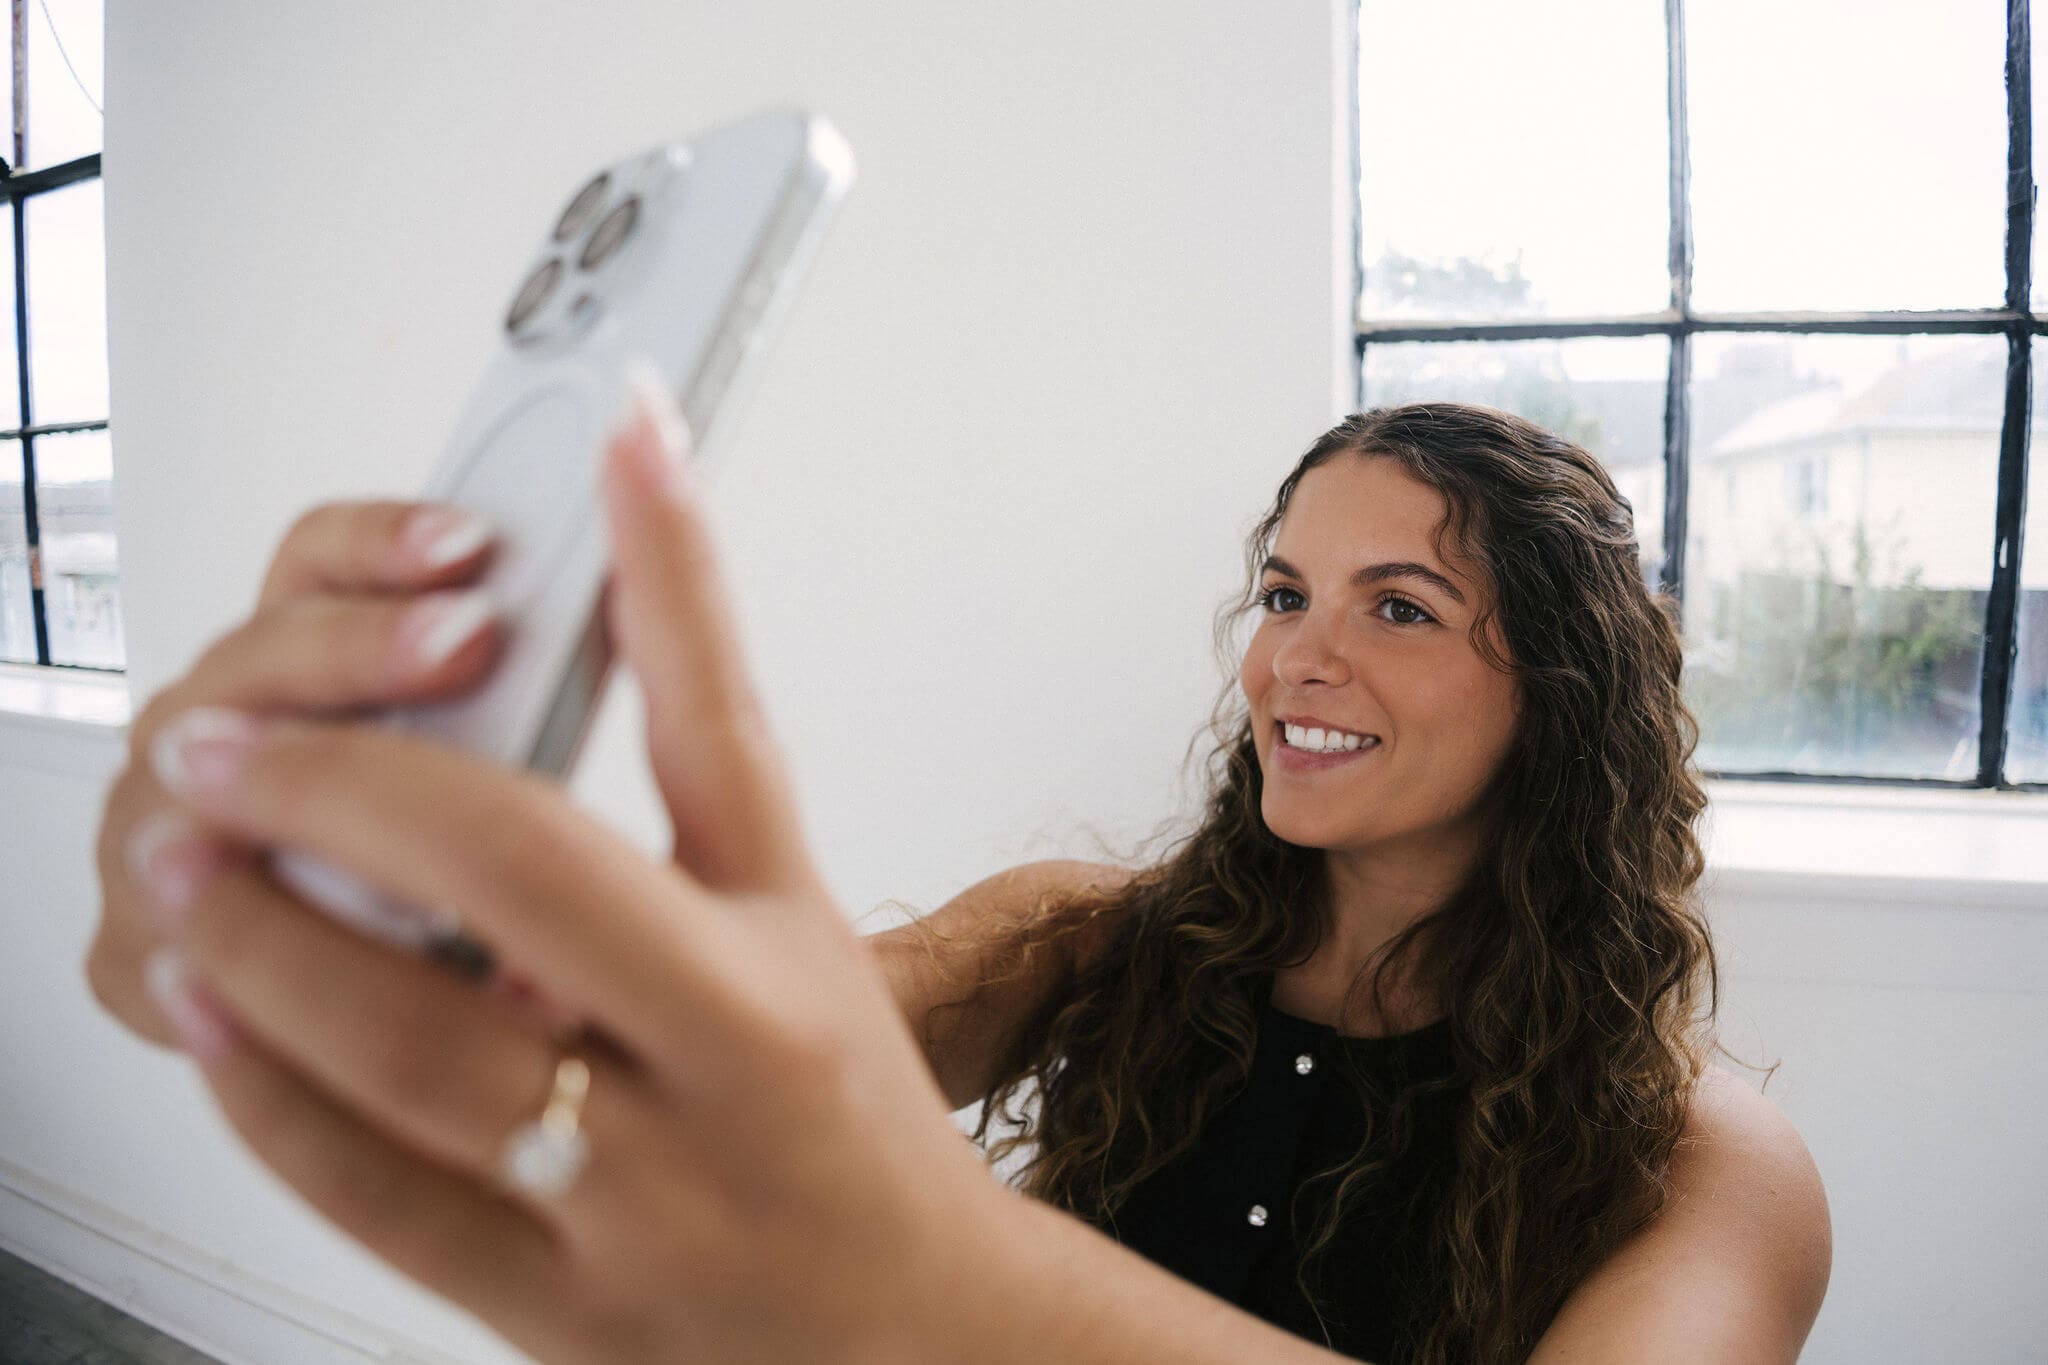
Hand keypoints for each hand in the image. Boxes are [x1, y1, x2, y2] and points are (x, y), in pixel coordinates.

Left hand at [121, 373, 1006, 1363]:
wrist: (905, 1324)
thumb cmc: (846, 1110)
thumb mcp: (798, 924)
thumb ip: (698, 772)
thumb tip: (614, 593)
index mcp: (786, 953)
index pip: (708, 729)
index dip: (654, 572)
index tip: (604, 438)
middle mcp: (725, 1062)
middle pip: (526, 879)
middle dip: (345, 782)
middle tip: (228, 736)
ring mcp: (636, 1196)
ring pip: (417, 1052)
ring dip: (268, 940)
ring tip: (186, 863)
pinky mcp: (551, 1305)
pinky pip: (378, 1201)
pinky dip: (271, 1095)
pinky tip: (211, 1015)